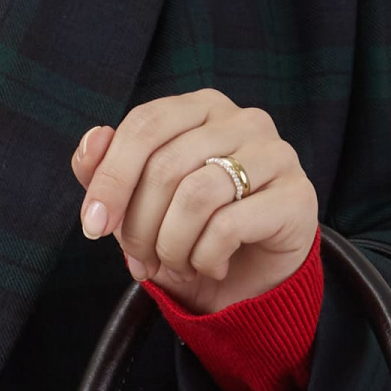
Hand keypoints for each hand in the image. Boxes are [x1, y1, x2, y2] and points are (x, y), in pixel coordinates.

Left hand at [72, 90, 318, 312]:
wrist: (251, 282)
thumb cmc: (192, 234)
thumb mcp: (138, 207)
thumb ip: (107, 170)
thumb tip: (93, 138)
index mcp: (201, 108)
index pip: (144, 125)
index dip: (111, 178)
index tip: (93, 226)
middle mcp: (243, 119)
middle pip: (166, 166)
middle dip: (140, 227)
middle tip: (141, 262)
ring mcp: (276, 154)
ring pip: (196, 195)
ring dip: (173, 246)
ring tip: (177, 265)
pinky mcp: (296, 195)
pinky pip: (229, 225)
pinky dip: (206, 257)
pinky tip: (212, 266)